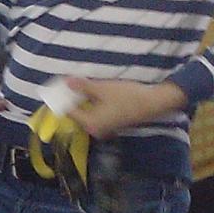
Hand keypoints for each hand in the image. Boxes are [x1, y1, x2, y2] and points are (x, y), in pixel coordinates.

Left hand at [63, 76, 187, 138]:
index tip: (60, 86)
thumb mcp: (102, 89)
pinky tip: (95, 92)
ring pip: (87, 113)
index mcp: (90, 124)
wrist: (153, 103)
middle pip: (77, 113)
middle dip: (73, 98)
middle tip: (70, 83)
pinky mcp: (112, 124)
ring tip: (82, 85)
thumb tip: (65, 82)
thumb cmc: (127, 97)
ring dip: (83, 100)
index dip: (63, 98)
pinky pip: (96, 114)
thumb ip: (82, 87)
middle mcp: (95, 130)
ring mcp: (104, 128)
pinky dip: (93, 104)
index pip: (69, 111)